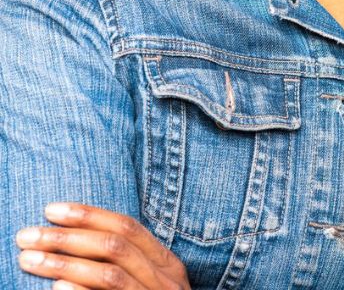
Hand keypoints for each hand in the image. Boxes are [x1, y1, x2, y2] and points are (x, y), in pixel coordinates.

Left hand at [15, 202, 190, 288]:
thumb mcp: (147, 285)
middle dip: (67, 237)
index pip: (127, 227)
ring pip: (110, 274)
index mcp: (168, 264)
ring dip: (65, 263)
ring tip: (30, 260)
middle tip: (27, 236)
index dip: (88, 215)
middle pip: (114, 246)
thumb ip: (126, 264)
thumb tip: (74, 239)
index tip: (51, 210)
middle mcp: (166, 281)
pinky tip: (56, 287)